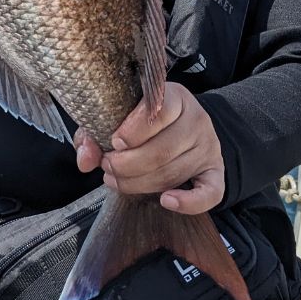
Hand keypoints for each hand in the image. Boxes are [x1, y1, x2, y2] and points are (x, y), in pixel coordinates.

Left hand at [74, 84, 224, 213]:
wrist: (184, 125)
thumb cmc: (144, 121)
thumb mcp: (120, 115)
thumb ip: (96, 133)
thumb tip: (85, 159)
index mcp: (175, 97)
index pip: (159, 111)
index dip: (133, 131)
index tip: (114, 142)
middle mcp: (197, 120)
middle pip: (163, 150)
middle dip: (127, 165)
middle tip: (108, 166)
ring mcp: (208, 147)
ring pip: (173, 174)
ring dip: (138, 184)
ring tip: (116, 180)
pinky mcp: (215, 172)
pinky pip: (210, 193)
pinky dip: (188, 202)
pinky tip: (166, 201)